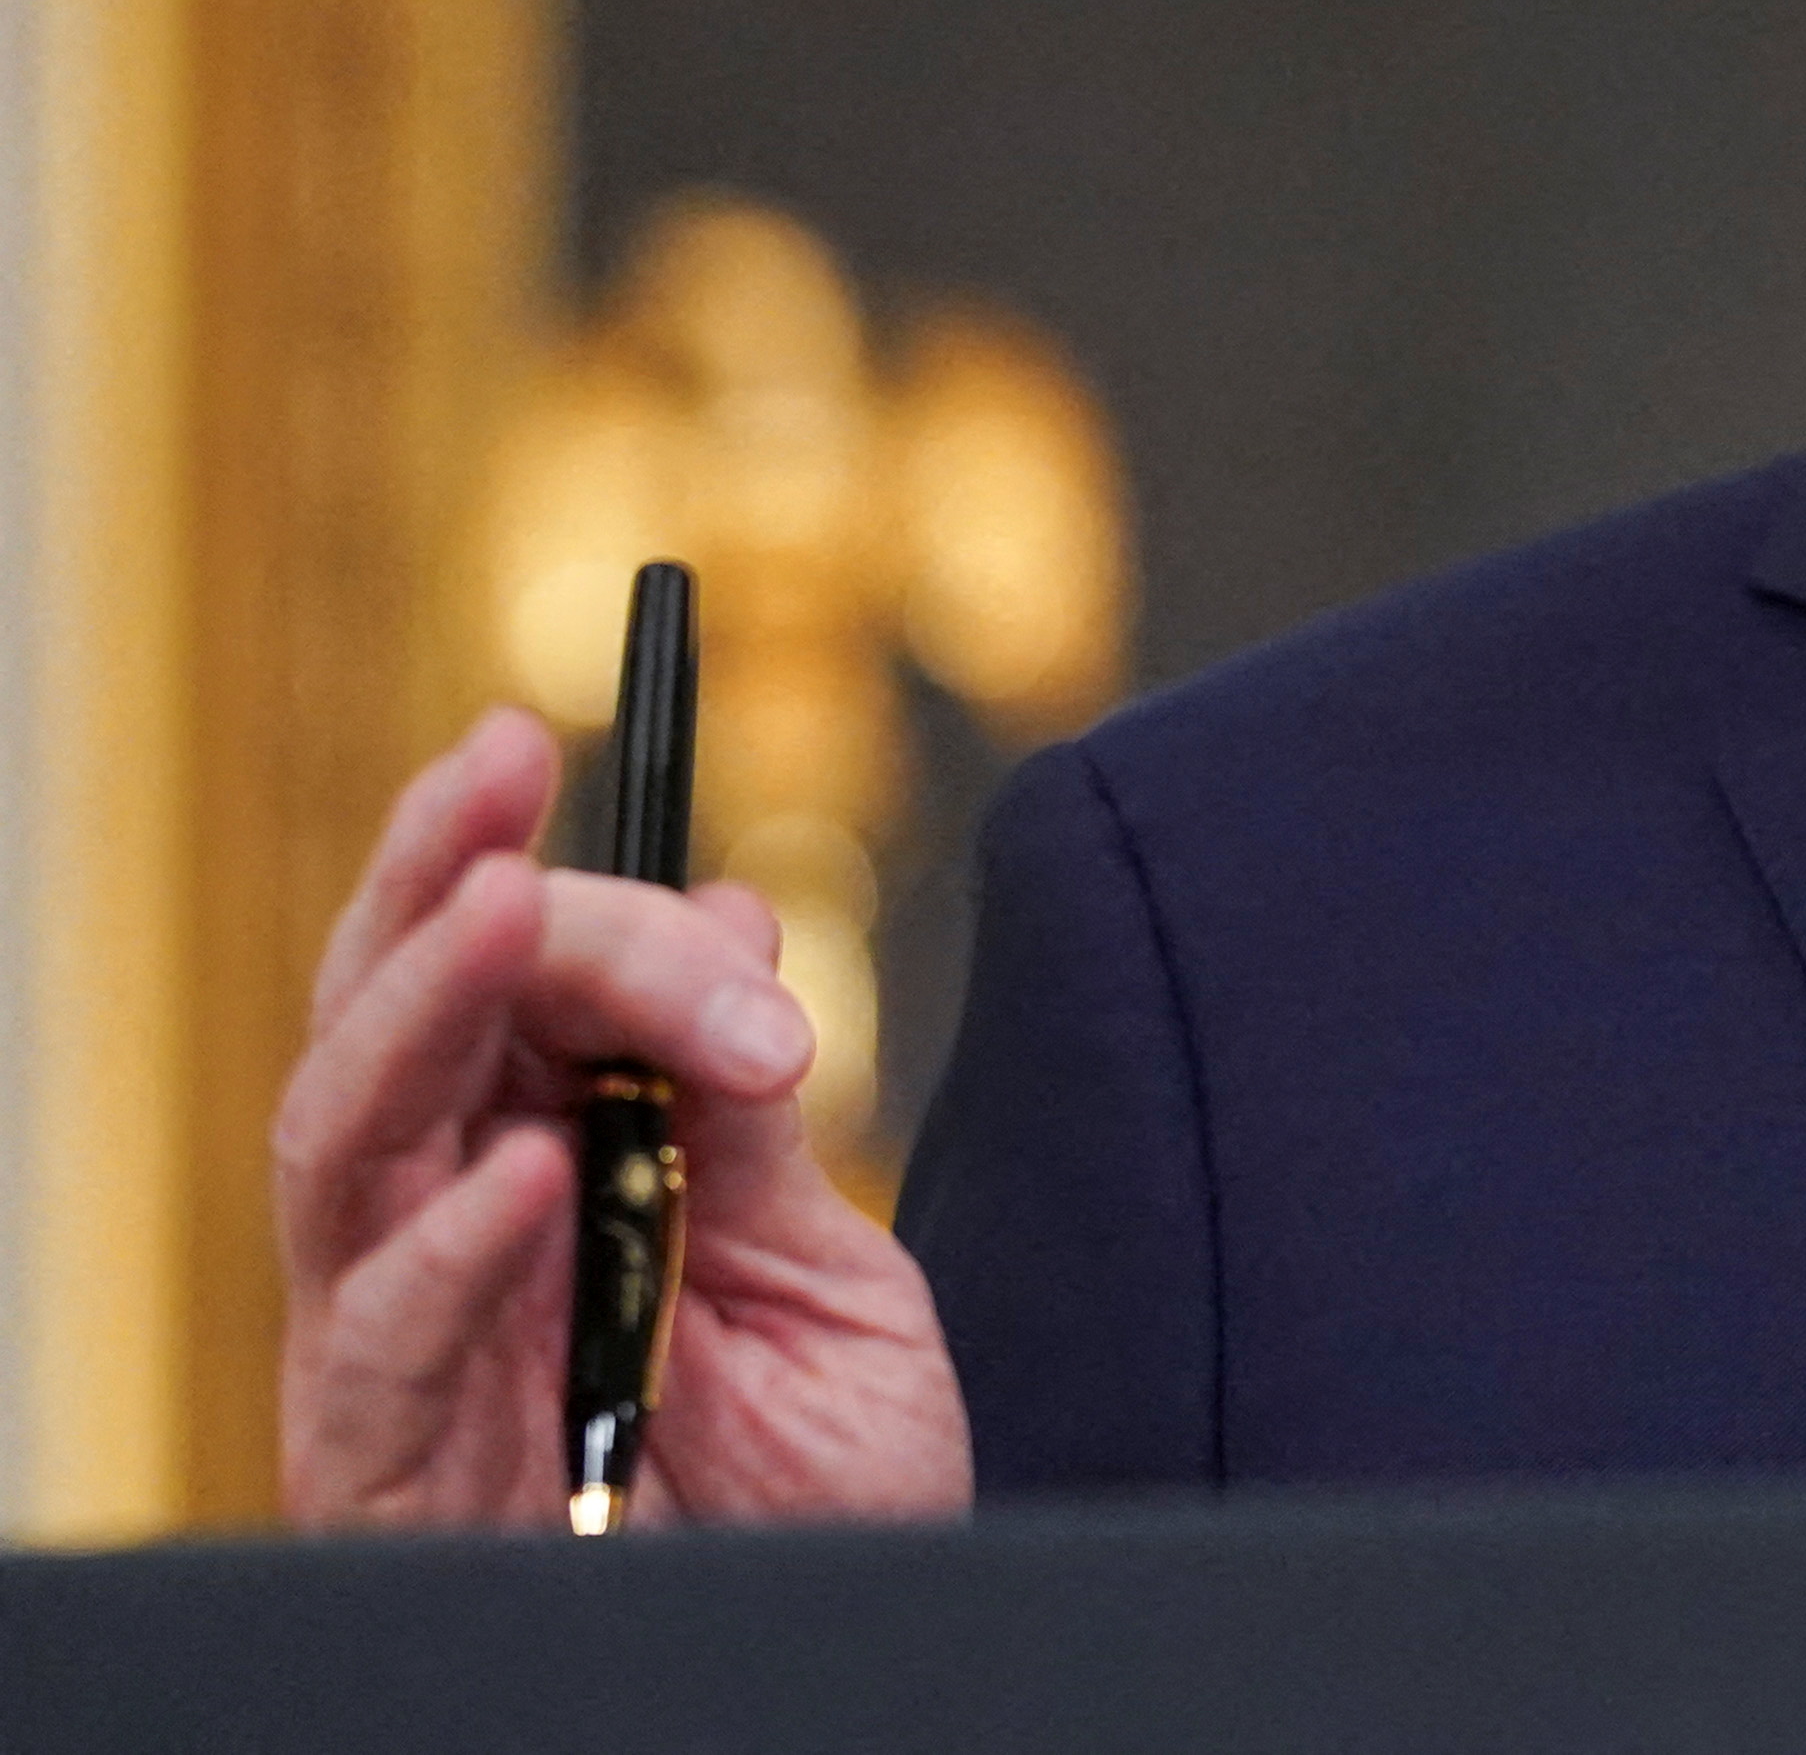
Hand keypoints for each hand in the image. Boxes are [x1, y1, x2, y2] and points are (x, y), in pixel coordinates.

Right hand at [275, 706, 974, 1527]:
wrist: (856, 1661)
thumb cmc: (825, 1505)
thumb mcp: (826, 1280)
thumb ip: (751, 1122)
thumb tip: (727, 916)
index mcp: (547, 1181)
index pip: (501, 995)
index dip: (545, 877)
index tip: (560, 752)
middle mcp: (452, 1251)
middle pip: (391, 1035)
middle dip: (429, 885)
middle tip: (493, 765)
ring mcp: (408, 1362)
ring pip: (343, 1155)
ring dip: (419, 1015)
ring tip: (497, 903)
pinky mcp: (392, 1480)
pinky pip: (378, 1350)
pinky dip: (450, 1249)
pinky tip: (529, 1169)